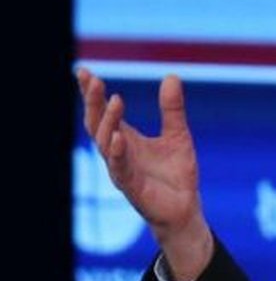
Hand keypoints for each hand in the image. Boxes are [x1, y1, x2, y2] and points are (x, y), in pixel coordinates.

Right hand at [77, 67, 212, 280]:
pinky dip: (117, 152)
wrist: (185, 208)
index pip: (102, 113)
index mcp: (125, 139)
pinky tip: (118, 138)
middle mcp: (117, 153)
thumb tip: (171, 75)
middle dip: (92, 102)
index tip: (84, 72)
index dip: (91, 94)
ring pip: (105, 143)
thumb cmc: (176, 173)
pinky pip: (119, 168)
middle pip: (96, 124)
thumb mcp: (178, 135)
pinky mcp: (131, 187)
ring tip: (114, 100)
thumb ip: (172, 109)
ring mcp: (121, 170)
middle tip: (91, 79)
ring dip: (108, 121)